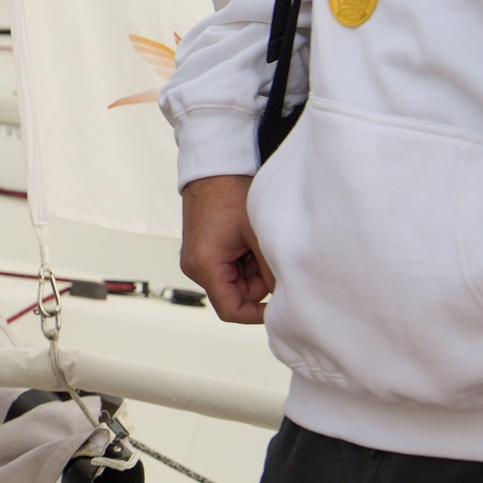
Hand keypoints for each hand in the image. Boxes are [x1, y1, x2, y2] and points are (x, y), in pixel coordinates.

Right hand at [180, 174, 272, 322]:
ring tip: (257, 240)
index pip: (231, 310)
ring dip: (253, 268)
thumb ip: (271, 271)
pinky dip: (245, 259)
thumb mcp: (258, 235)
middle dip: (259, 281)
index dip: (258, 314)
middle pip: (236, 295)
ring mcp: (197, 259)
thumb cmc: (231, 194)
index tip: (281, 304)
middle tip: (269, 253)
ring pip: (236, 282)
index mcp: (204, 266)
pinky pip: (229, 268)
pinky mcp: (203, 251)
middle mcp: (195, 267)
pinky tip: (249, 238)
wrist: (212, 168)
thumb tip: (288, 297)